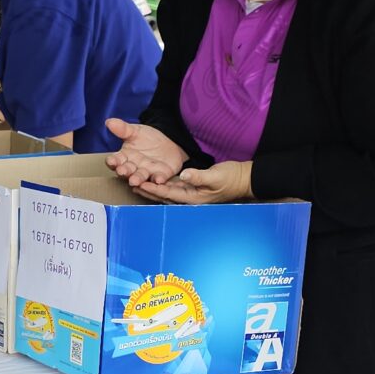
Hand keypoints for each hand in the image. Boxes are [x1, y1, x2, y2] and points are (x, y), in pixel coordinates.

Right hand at [103, 119, 187, 186]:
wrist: (168, 140)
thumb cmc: (147, 138)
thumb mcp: (135, 131)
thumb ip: (122, 129)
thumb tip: (109, 121)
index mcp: (125, 157)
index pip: (116, 160)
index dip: (112, 161)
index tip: (111, 161)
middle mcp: (134, 167)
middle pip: (127, 171)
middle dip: (124, 172)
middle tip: (122, 171)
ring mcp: (147, 172)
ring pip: (141, 177)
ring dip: (138, 179)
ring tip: (135, 180)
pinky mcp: (160, 175)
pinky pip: (158, 178)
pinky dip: (158, 179)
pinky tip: (158, 179)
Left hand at [129, 159, 252, 204]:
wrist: (243, 178)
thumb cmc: (231, 178)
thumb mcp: (216, 176)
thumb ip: (199, 176)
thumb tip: (184, 175)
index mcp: (193, 198)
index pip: (169, 194)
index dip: (154, 189)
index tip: (141, 183)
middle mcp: (189, 198)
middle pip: (164, 195)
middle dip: (148, 190)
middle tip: (132, 183)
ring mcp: (191, 194)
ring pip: (167, 191)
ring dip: (153, 187)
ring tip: (138, 181)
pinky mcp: (192, 187)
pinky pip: (174, 187)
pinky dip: (163, 183)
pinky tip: (154, 178)